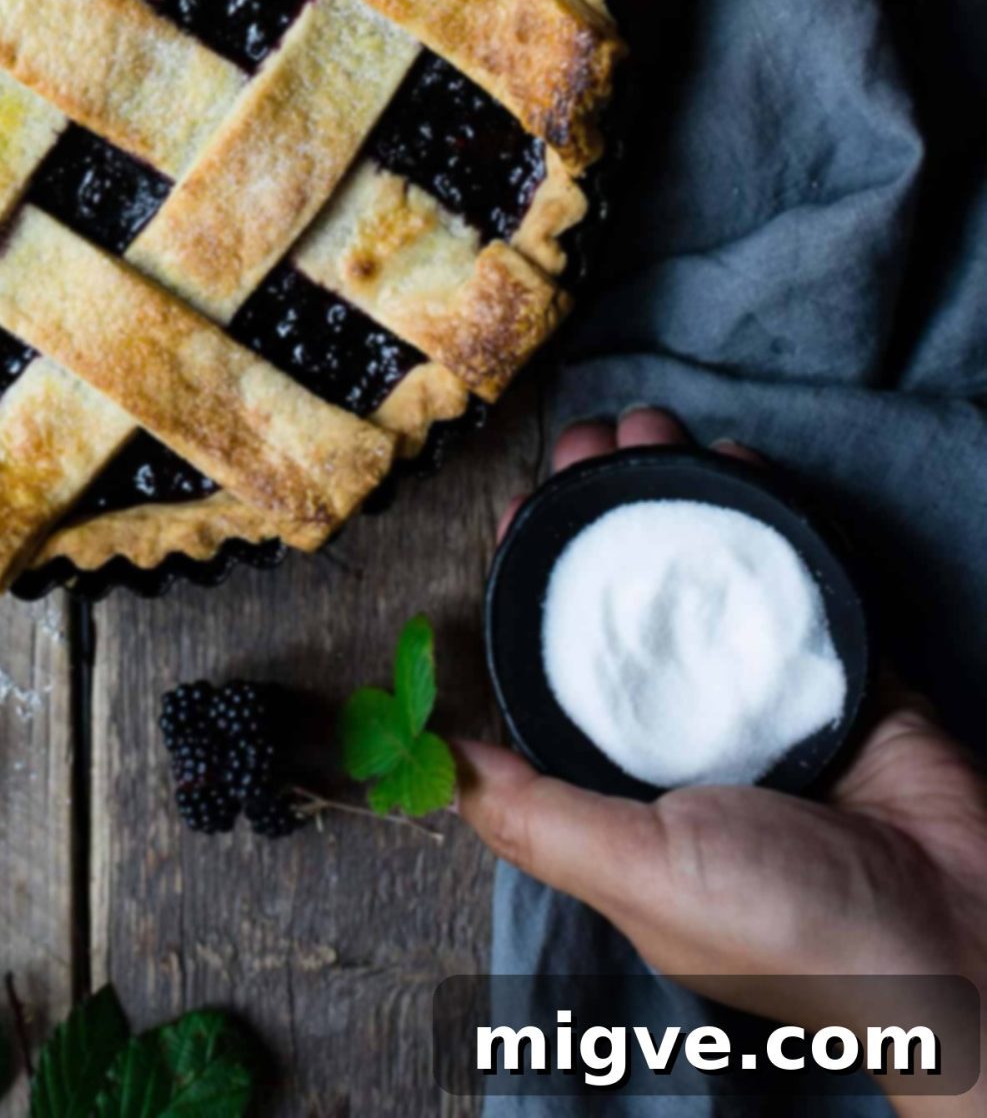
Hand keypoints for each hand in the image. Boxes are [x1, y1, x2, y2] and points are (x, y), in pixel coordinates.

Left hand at [457, 410, 986, 1106]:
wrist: (966, 937)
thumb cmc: (796, 929)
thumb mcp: (642, 873)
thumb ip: (537, 815)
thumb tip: (434, 756)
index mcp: (631, 794)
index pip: (562, 667)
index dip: (538, 586)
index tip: (522, 512)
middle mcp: (691, 740)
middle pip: (630, 602)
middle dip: (603, 515)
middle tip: (592, 443)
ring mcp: (766, 698)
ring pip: (705, 576)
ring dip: (674, 495)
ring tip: (650, 429)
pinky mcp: (839, 668)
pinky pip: (792, 574)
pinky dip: (763, 514)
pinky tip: (731, 463)